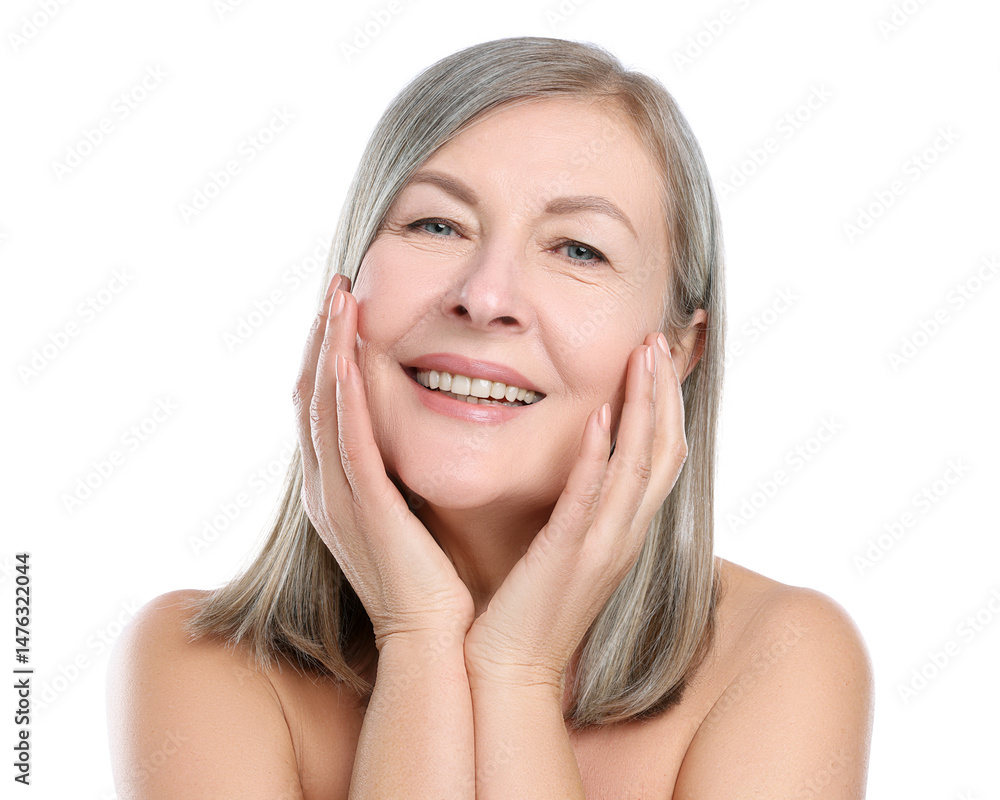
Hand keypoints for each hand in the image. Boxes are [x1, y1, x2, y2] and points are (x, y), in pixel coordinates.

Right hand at [293, 274, 475, 650]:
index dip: (328, 358)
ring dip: (328, 350)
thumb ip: (398, 481)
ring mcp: (337, 499)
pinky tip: (350, 352)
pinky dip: (345, 392)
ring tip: (340, 300)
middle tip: (335, 291)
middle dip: (320, 341)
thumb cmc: (430, 586)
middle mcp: (324, 490)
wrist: (433, 643)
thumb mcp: (407, 522)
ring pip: (324, 407)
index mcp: (336, 492)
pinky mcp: (362, 507)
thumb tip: (408, 449)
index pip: (324, 409)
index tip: (344, 314)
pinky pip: (348, 437)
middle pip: (312, 398)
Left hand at [463, 331, 687, 689]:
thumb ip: (578, 504)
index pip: (663, 455)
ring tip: (643, 356)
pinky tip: (601, 418)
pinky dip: (602, 458)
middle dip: (666, 392)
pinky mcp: (570, 558)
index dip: (668, 404)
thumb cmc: (529, 606)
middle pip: (667, 451)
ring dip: (646, 409)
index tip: (659, 354)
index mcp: (624, 530)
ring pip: (642, 467)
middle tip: (660, 339)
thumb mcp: (565, 548)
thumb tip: (580, 458)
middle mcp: (625, 534)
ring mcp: (603, 547)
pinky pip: (593, 501)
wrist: (511, 670)